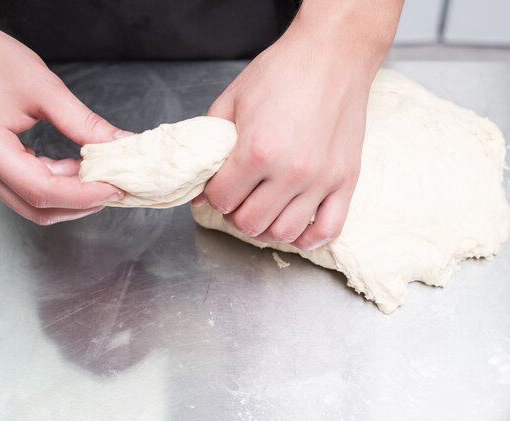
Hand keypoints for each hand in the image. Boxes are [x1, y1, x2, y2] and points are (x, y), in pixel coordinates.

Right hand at [0, 8, 126, 224]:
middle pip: (37, 208)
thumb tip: (118, 143)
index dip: (84, 196)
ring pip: (32, 203)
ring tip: (98, 176)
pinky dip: (54, 183)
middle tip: (114, 187)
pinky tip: (75, 167)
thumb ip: (83, 122)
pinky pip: (24, 187)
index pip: (43, 192)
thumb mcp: (43, 88)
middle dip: (80, 204)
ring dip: (69, 196)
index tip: (116, 187)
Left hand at [195, 7, 391, 249]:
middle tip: (237, 198)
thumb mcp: (231, 101)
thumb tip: (200, 188)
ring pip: (283, 232)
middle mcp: (290, 171)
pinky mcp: (346, 181)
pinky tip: (295, 226)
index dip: (213, 194)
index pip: (222, 199)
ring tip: (263, 209)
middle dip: (235, 213)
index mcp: (258, 150)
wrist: (332, 54)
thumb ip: (210, 146)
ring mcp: (321, 180)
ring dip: (265, 227)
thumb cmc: (282, 73)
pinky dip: (308, 238)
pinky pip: (328, 230)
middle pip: (249, 222)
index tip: (218, 186)